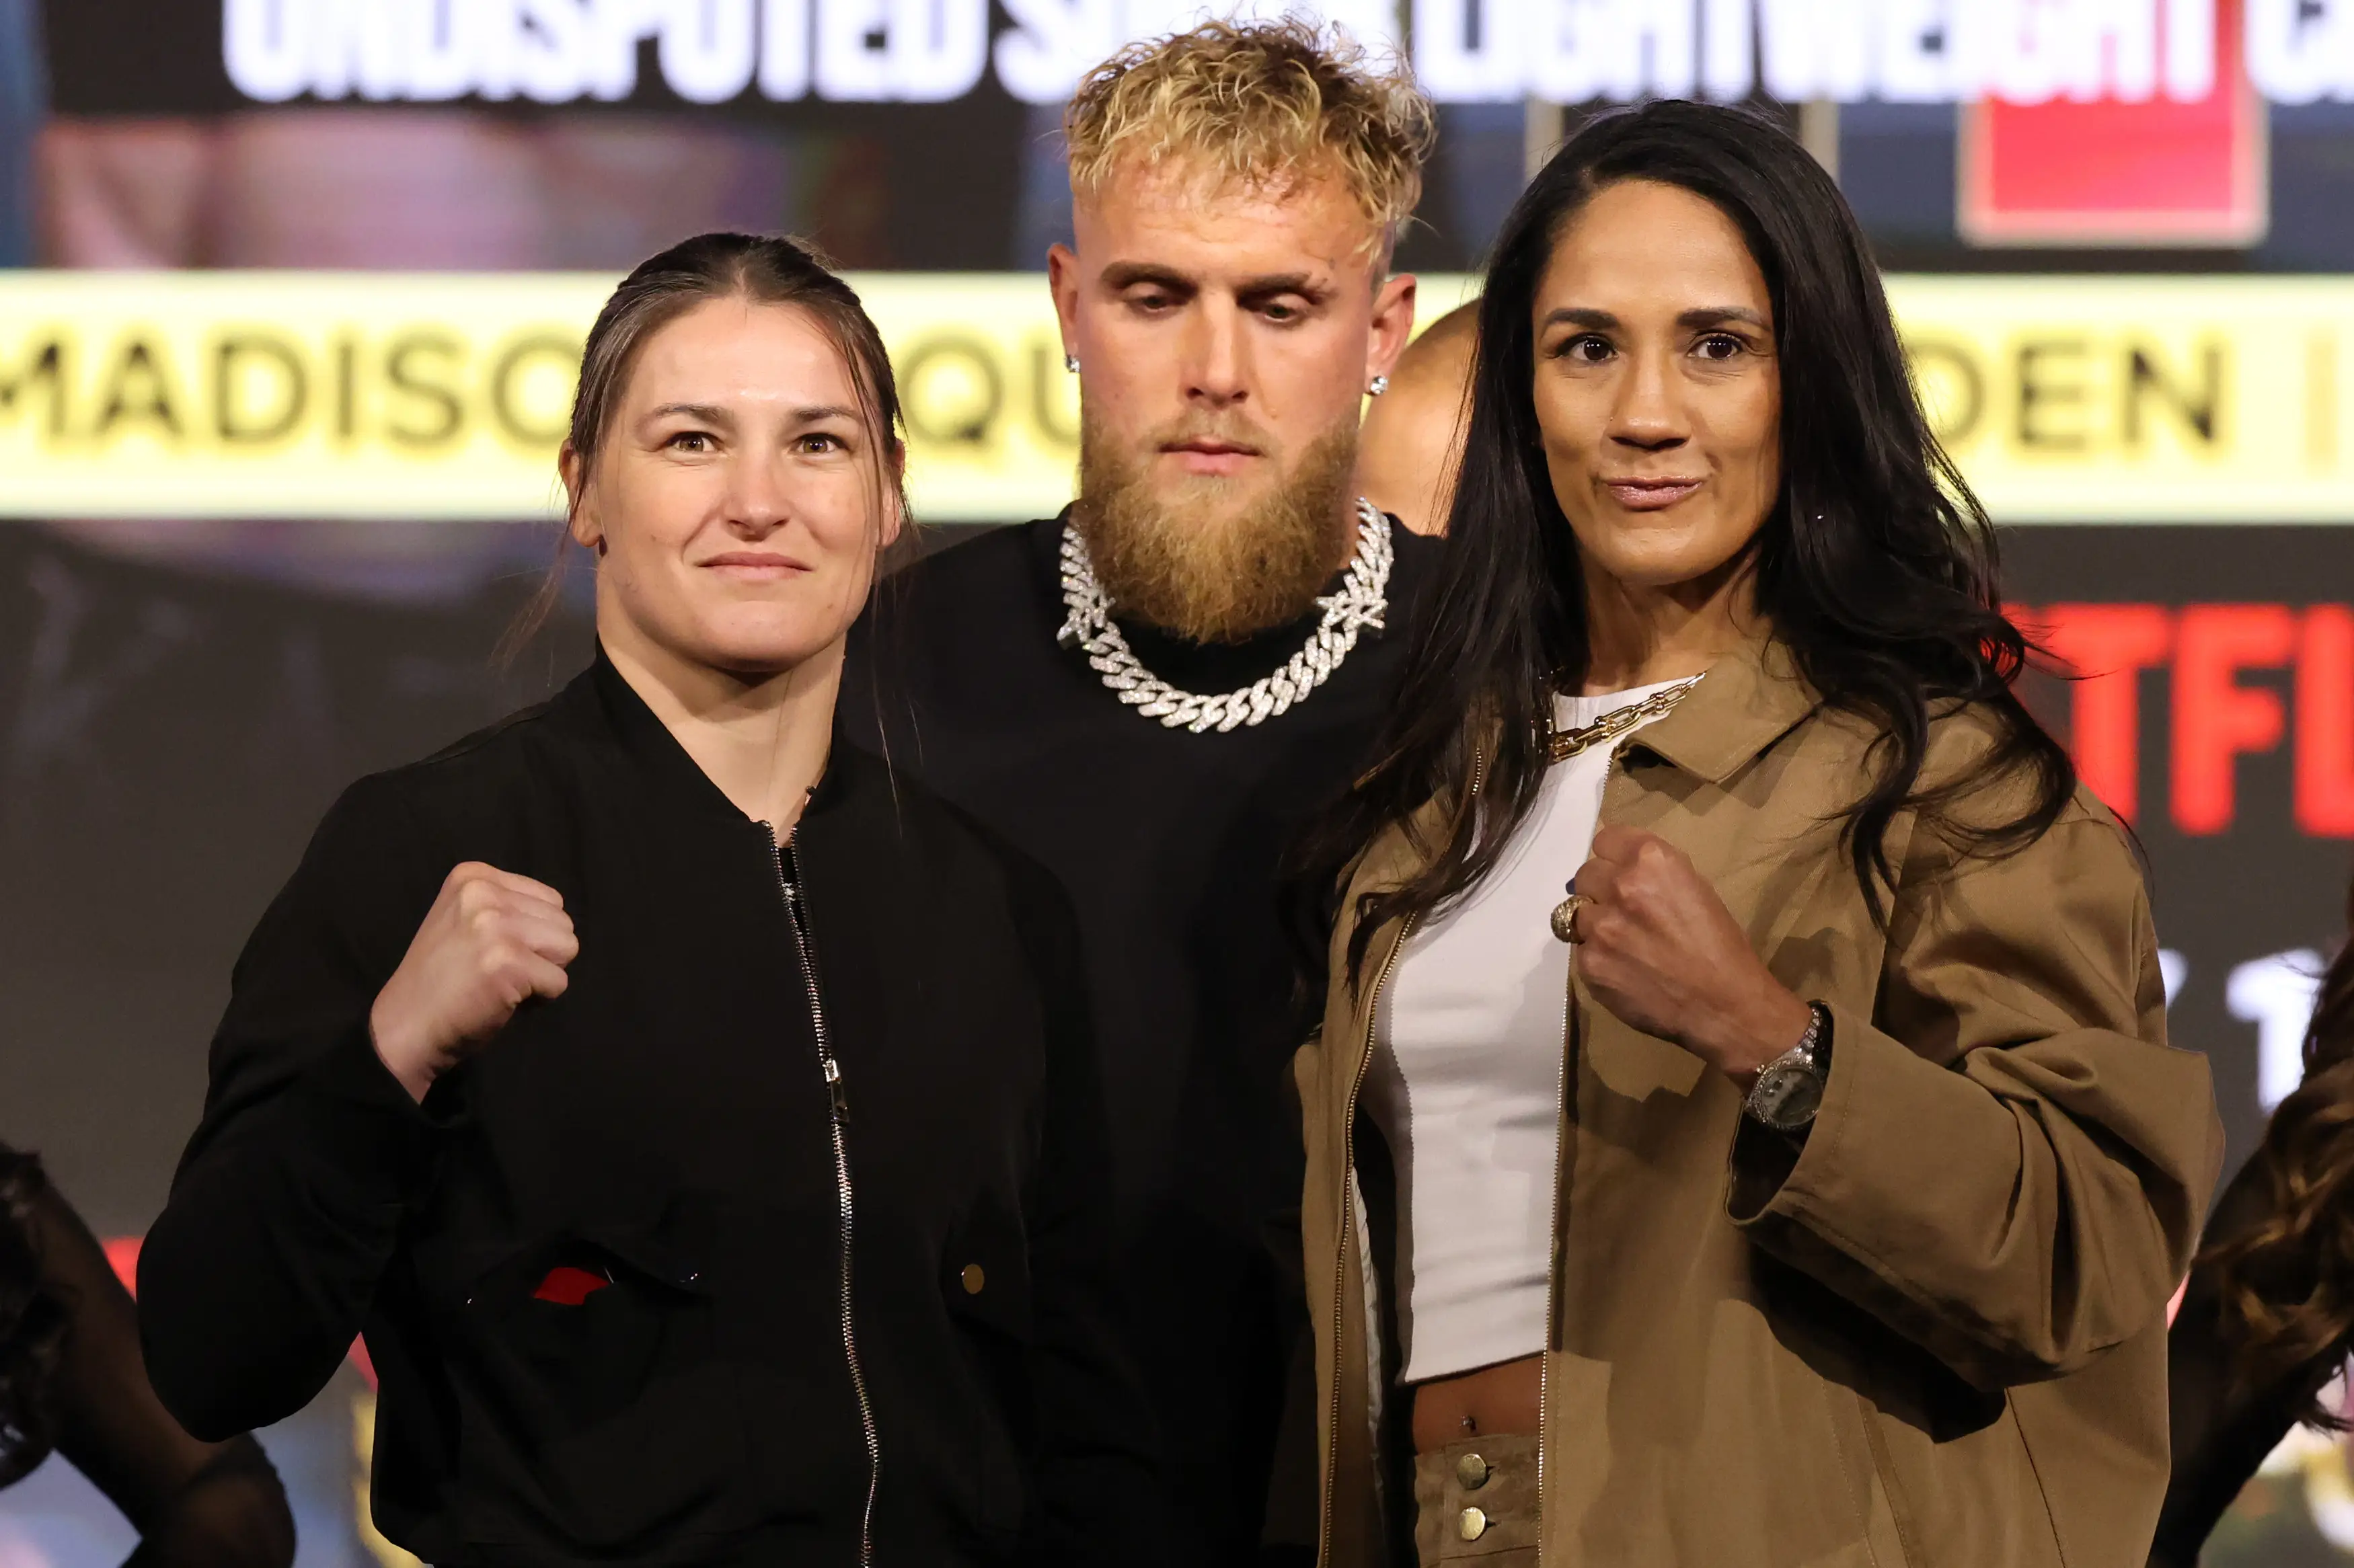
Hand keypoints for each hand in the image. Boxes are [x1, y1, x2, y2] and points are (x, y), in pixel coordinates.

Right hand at [369, 864, 577, 1102]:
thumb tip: (559, 919)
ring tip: (503, 983)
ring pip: (568, 947)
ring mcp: (495, 926)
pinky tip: (502, 1000)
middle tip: (498, 972)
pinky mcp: (509, 962)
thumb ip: (507, 908)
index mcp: (474, 876)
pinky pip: (559, 982)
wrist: (405, 1027)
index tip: (492, 952)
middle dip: (541, 953)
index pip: (550, 900)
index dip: (532, 935)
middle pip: (563, 922)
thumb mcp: (465, 921)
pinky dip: (540, 1000)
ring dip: (543, 973)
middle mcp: (484, 892)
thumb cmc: (441, 980)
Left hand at [1568, 826, 1812, 1085]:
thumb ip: (1655, 874)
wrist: (1724, 1007)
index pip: (1605, 839)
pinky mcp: (1589, 964)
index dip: (1613, 857)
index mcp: (1652, 861)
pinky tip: (1623, 971)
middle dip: (1600, 889)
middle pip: (1586, 874)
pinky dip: (1597, 958)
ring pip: (1574, 913)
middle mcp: (1621, 886)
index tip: (1619, 872)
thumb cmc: (1721, 947)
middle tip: (1622, 912)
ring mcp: (1600, 927)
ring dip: (1594, 924)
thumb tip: (1624, 869)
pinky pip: (1580, 951)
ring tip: (1620, 944)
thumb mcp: (1696, 889)